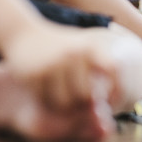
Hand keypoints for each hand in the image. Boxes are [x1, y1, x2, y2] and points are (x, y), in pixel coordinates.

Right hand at [2, 21, 141, 112]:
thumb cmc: (59, 48)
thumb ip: (102, 68)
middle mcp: (74, 53)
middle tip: (76, 103)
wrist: (23, 34)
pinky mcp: (35, 73)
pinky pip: (46, 100)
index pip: (114, 70)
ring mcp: (53, 63)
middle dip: (82, 105)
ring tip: (59, 95)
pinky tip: (43, 90)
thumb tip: (118, 100)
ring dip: (63, 106)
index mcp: (91, 46)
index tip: (113, 103)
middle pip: (87, 96)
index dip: (117, 89)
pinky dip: (46, 101)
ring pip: (65, 102)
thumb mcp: (84, 50)